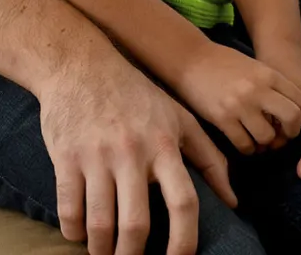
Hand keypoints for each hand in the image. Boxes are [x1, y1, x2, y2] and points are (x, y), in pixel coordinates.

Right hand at [38, 45, 236, 254]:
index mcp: (165, 145)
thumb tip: (233, 202)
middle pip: (136, 223)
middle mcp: (133, 152)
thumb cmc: (137, 96)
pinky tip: (80, 235)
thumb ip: (209, 158)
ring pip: (99, 224)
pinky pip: (69, 209)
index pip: (184, 202)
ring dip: (101, 249)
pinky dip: (73, 231)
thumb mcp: (180, 119)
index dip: (185, 241)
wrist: (82, 65)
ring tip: (105, 253)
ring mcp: (97, 156)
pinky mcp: (66, 158)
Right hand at [171, 40, 300, 155]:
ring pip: (267, 137)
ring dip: (265, 144)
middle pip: (292, 118)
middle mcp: (259, 89)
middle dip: (290, 133)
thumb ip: (274, 86)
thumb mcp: (256, 67)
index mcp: (270, 75)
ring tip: (259, 140)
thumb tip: (290, 113)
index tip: (292, 124)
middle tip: (280, 137)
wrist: (191, 59)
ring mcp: (240, 105)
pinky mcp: (222, 118)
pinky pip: (244, 144)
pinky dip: (247, 148)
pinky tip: (244, 142)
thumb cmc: (225, 64)